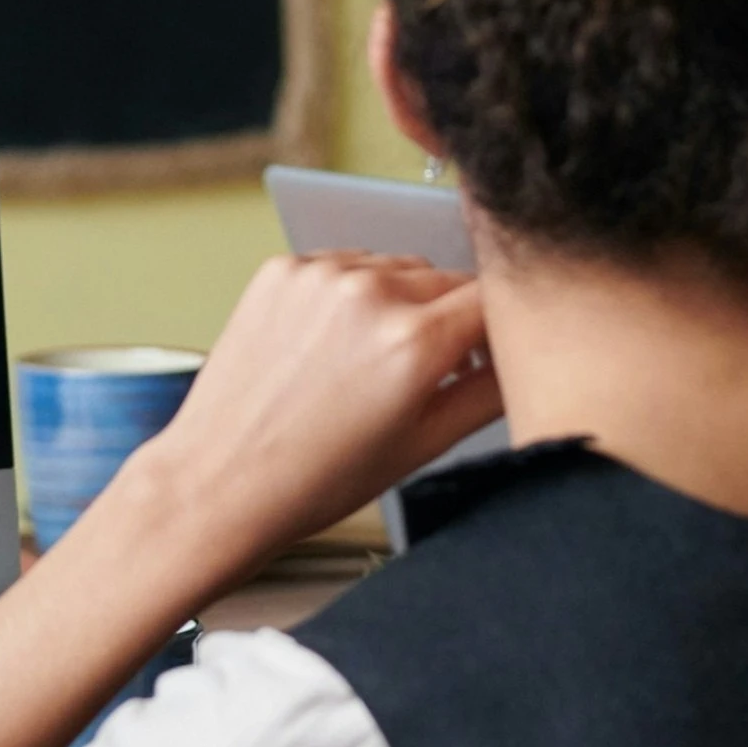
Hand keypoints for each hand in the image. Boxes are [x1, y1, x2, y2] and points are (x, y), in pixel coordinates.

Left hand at [104, 251, 493, 581]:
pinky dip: (351, 294)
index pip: (495, 300)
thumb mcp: (422, 447)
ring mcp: (320, 276)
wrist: (219, 481)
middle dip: (451, 318)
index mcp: (414, 343)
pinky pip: (344, 265)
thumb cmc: (315, 480)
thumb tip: (527, 362)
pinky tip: (333, 344)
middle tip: (429, 371)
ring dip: (401, 301)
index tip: (496, 349)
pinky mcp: (282, 270)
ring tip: (371, 362)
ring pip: (396, 268)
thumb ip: (488, 394)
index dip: (502, 328)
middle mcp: (369, 295)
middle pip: (448, 279)